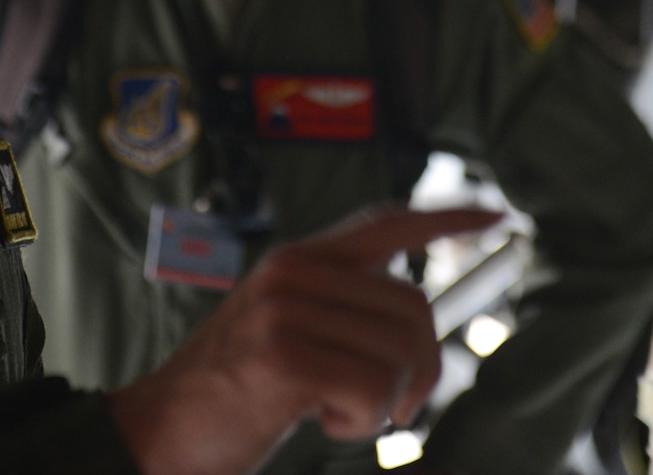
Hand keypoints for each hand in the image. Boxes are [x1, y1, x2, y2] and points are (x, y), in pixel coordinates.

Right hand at [108, 204, 499, 474]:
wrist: (156, 436)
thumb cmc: (228, 397)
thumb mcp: (283, 333)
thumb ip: (336, 310)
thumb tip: (412, 320)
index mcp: (297, 261)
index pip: (385, 222)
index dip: (446, 219)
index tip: (495, 215)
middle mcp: (292, 272)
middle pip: (414, 308)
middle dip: (421, 370)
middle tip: (391, 407)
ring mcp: (284, 309)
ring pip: (401, 352)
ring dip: (386, 403)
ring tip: (342, 412)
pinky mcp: (282, 355)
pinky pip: (372, 388)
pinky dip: (361, 420)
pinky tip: (324, 421)